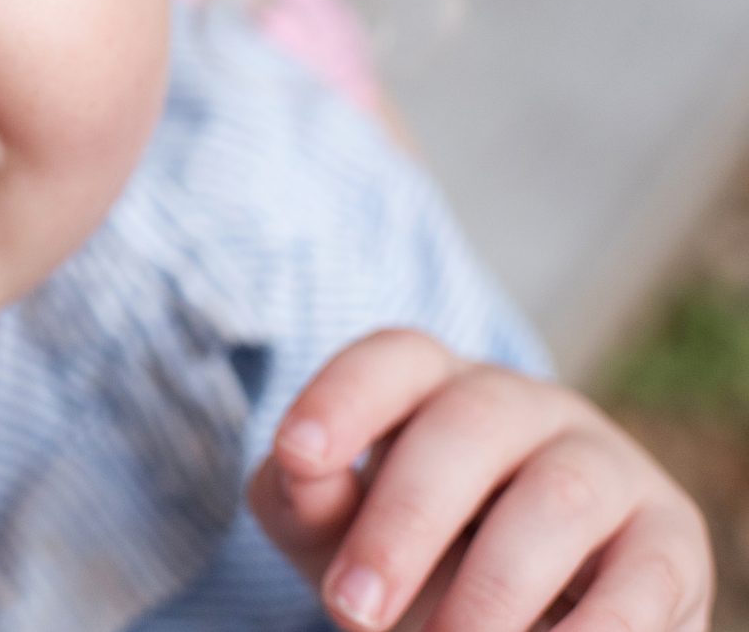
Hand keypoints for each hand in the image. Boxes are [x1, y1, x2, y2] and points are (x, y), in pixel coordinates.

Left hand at [250, 329, 712, 630]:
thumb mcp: (339, 526)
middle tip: (352, 610)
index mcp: (433, 385)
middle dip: (404, 522)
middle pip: (468, 427)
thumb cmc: (411, 551)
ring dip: (494, 585)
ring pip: (558, 497)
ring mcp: (603, 464)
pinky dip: (594, 627)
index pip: (392, 359)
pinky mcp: (669, 539)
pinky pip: (645, 575)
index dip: (343, 397)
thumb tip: (300, 470)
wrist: (520, 613)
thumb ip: (307, 495)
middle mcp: (522, 406)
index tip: (295, 454)